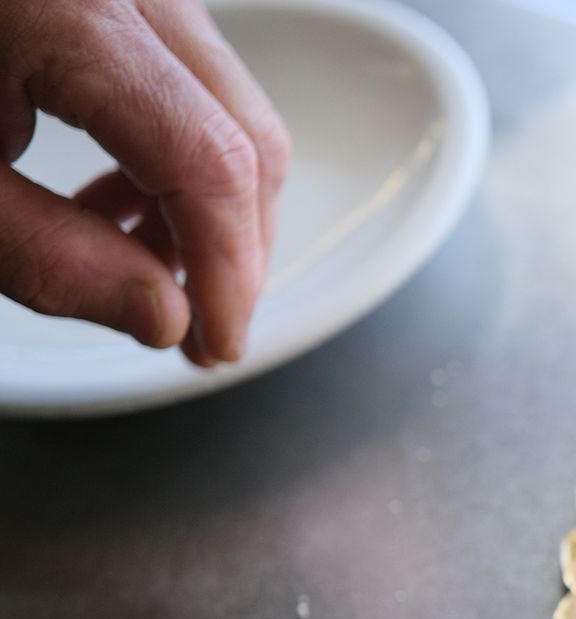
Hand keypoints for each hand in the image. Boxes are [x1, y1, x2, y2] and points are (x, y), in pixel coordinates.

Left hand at [0, 0, 290, 365]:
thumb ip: (45, 253)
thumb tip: (161, 317)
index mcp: (70, 15)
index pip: (207, 162)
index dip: (226, 271)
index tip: (211, 345)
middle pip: (246, 133)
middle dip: (233, 247)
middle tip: (194, 327)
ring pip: (229, 107)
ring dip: (209, 204)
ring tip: (141, 265)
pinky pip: (188, 76)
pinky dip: (178, 151)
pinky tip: (118, 199)